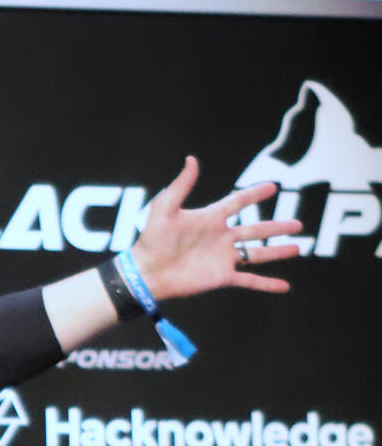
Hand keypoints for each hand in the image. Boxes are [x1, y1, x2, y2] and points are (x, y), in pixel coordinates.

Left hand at [132, 156, 300, 302]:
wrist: (146, 272)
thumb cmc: (151, 240)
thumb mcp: (165, 208)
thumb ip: (181, 185)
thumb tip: (192, 159)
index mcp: (210, 218)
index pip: (238, 202)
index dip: (255, 194)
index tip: (273, 186)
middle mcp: (221, 237)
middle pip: (256, 230)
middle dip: (277, 227)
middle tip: (298, 224)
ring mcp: (223, 258)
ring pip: (257, 253)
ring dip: (278, 251)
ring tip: (298, 248)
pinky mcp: (222, 277)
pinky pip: (249, 280)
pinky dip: (267, 283)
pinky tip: (284, 286)